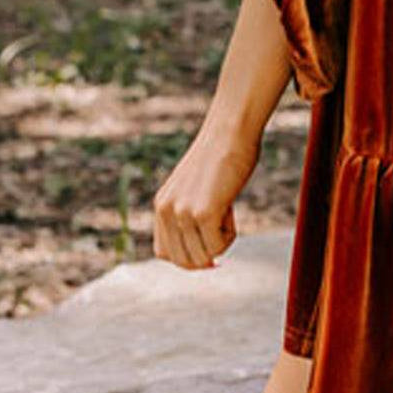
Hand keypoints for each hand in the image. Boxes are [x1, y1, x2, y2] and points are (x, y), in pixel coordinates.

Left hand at [153, 123, 259, 269]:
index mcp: (161, 205)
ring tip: (227, 211)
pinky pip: (218, 247)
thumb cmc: (223, 156)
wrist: (230, 131)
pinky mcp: (202, 212)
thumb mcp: (197, 189)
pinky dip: (230, 236)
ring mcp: (182, 212)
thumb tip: (208, 259)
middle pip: (183, 261)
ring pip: (202, 258)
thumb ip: (192, 215)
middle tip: (224, 230)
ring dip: (221, 243)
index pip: (165, 253)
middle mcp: (166, 211)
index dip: (190, 256)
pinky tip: (231, 208)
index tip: (212, 248)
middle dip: (208, 256)